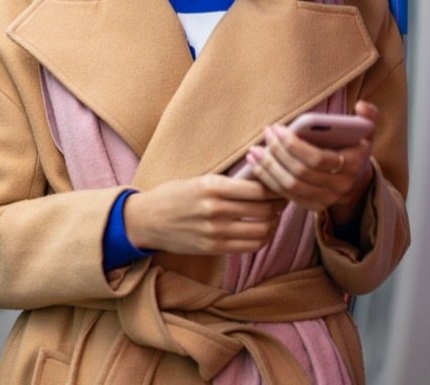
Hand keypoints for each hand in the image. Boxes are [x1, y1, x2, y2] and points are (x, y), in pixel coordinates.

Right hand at [122, 175, 287, 255]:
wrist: (146, 220)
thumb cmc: (172, 196)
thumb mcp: (197, 180)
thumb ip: (227, 182)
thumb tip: (261, 180)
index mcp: (211, 186)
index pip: (258, 189)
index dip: (276, 188)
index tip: (281, 184)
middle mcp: (214, 209)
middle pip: (263, 209)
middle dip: (279, 205)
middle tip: (284, 200)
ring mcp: (215, 231)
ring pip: (261, 230)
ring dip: (273, 224)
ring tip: (274, 217)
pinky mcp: (213, 248)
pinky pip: (250, 246)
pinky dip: (262, 239)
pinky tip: (262, 231)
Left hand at [246, 101, 377, 225]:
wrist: (354, 178)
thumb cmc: (353, 147)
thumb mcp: (366, 131)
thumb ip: (368, 116)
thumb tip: (361, 105)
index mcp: (353, 165)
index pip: (318, 158)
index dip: (294, 145)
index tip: (277, 128)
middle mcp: (340, 186)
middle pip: (301, 172)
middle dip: (278, 152)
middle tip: (265, 134)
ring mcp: (326, 199)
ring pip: (290, 186)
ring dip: (268, 168)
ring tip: (253, 151)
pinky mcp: (312, 206)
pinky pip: (285, 196)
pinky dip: (267, 180)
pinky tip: (255, 165)